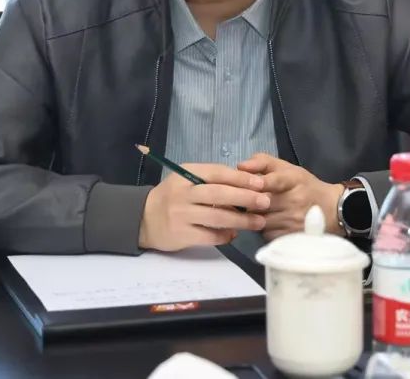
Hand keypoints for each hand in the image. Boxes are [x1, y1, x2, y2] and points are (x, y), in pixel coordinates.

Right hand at [138, 164, 269, 251]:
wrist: (144, 218)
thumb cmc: (173, 196)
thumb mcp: (186, 180)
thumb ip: (211, 180)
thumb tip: (245, 186)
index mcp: (186, 174)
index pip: (217, 173)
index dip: (241, 178)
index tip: (260, 183)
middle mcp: (183, 193)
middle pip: (219, 194)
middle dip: (245, 198)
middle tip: (266, 202)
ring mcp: (181, 215)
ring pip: (217, 217)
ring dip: (241, 220)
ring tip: (259, 221)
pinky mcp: (182, 235)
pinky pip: (209, 236)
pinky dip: (225, 235)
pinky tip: (235, 234)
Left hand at [238, 153, 344, 240]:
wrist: (331, 209)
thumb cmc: (304, 186)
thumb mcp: (288, 168)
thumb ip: (262, 162)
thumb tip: (240, 166)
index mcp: (294, 179)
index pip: (276, 180)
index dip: (261, 182)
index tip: (251, 185)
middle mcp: (295, 200)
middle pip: (261, 203)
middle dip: (250, 202)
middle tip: (245, 200)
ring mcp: (294, 220)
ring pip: (261, 220)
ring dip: (255, 216)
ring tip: (257, 211)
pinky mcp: (292, 236)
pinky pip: (267, 234)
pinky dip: (263, 229)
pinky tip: (268, 223)